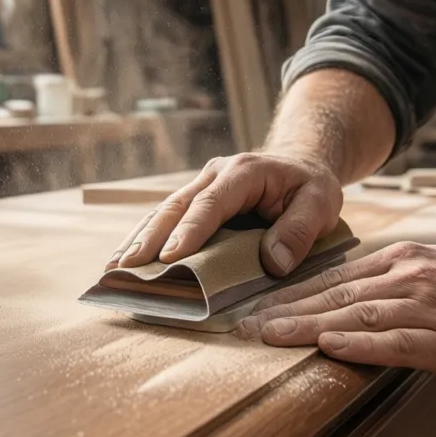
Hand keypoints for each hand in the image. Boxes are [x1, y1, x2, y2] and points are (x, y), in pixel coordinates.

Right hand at [106, 153, 343, 275]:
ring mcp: (201, 186)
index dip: (190, 230)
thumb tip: (273, 263)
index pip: (211, 203)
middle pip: (176, 207)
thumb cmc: (311, 187)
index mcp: (243, 173)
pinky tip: (126, 260)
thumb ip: (299, 230)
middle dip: (149, 238)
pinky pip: (167, 219)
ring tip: (114, 268)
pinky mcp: (196, 201)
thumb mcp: (321, 204)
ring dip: (138, 239)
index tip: (169, 257)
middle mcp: (215, 175)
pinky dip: (145, 238)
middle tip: (126, 267)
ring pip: (164, 212)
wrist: (303, 167)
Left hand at [237, 242, 435, 380]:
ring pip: (355, 315)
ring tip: (269, 337)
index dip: (290, 295)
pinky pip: (394, 340)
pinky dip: (360, 343)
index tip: (254, 308)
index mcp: (397, 263)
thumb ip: (385, 285)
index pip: (332, 280)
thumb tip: (339, 302)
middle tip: (242, 327)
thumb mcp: (427, 272)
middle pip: (333, 295)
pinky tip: (329, 347)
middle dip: (284, 311)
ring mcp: (424, 306)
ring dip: (308, 326)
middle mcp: (405, 278)